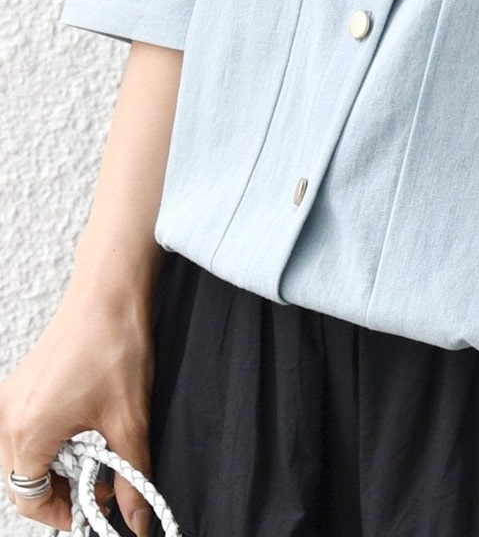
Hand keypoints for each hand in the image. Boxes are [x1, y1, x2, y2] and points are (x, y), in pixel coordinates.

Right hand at [0, 268, 157, 533]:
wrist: (109, 291)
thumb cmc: (116, 346)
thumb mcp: (130, 420)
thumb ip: (133, 478)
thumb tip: (139, 521)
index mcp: (27, 433)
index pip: (29, 500)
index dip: (62, 513)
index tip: (93, 511)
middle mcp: (7, 418)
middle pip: (22, 481)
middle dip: (59, 491)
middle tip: (99, 486)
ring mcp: (9, 398)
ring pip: (21, 457)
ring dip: (54, 466)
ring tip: (94, 457)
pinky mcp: (19, 383)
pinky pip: (22, 429)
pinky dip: (48, 441)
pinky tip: (81, 430)